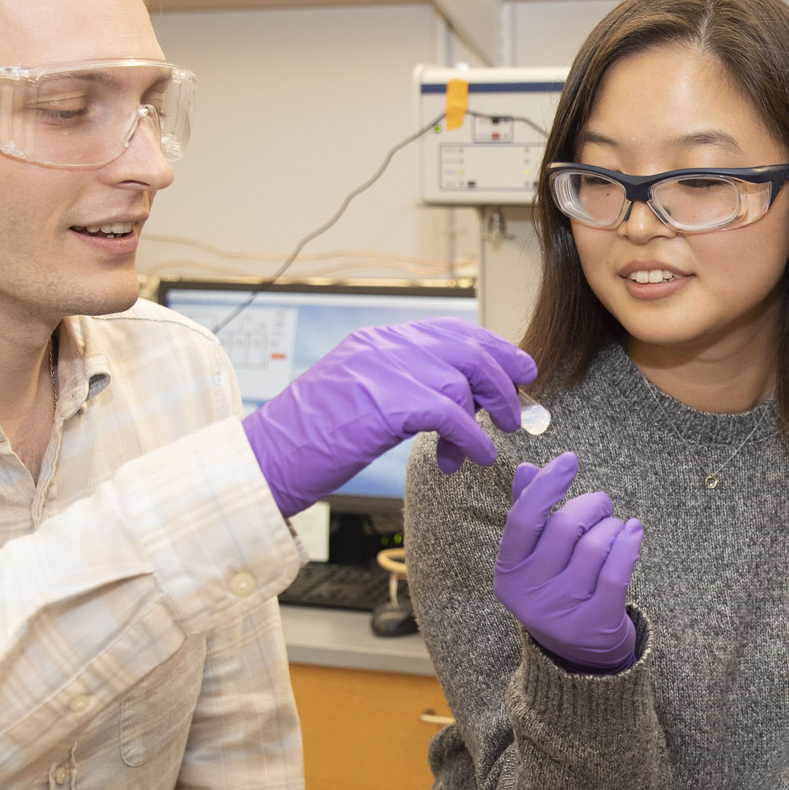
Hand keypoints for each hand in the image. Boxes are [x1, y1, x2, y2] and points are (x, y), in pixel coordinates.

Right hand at [241, 318, 534, 516]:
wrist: (267, 459)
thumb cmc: (310, 441)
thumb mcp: (359, 399)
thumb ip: (404, 388)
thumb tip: (458, 401)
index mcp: (377, 341)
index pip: (450, 330)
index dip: (493, 347)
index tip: (521, 369)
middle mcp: (383, 346)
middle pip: (467, 349)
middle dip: (503, 381)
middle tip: (517, 413)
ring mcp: (384, 369)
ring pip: (463, 381)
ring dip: (482, 418)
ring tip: (478, 448)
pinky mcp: (387, 402)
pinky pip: (451, 414)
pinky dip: (470, 437)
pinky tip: (471, 457)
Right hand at [495, 452, 642, 671]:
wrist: (578, 656)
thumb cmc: (555, 591)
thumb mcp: (533, 560)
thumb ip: (528, 514)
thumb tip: (528, 469)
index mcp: (509, 573)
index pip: (523, 519)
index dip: (547, 485)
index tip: (570, 460)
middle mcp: (531, 595)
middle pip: (565, 527)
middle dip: (591, 504)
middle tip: (602, 503)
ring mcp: (564, 612)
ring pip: (596, 546)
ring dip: (613, 525)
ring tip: (616, 526)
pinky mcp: (597, 623)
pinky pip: (618, 571)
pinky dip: (629, 543)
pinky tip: (633, 532)